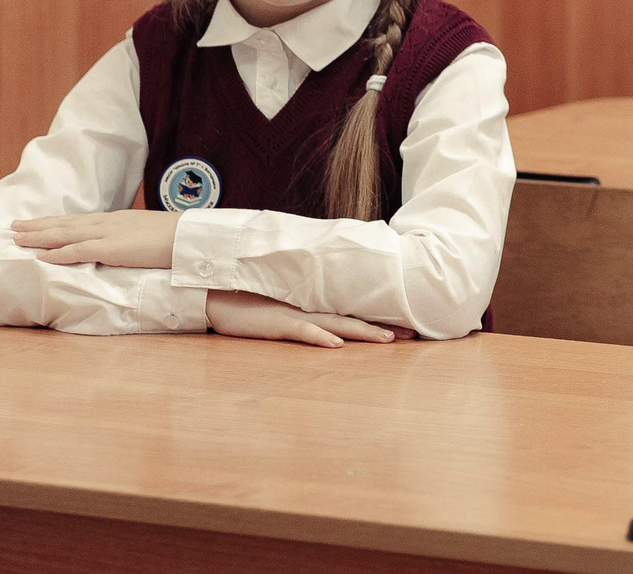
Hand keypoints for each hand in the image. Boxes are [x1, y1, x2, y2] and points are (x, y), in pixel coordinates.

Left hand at [11, 209, 179, 268]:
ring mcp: (108, 234)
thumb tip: (122, 247)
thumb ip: (130, 239)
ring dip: (40, 236)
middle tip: (14, 226)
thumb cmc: (174, 238)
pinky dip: (58, 253)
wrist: (190, 236)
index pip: (79, 220)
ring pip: (65, 234)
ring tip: (17, 238)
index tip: (37, 222)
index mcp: (117, 219)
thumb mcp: (147, 234)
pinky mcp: (112, 248)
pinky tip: (41, 257)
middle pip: (66, 223)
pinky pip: (78, 251)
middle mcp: (107, 222)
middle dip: (38, 225)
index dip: (55, 221)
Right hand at [206, 289, 396, 347]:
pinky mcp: (276, 323)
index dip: (382, 320)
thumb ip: (307, 306)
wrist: (218, 289)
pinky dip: (320, 336)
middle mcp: (312, 308)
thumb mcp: (284, 305)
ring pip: (336, 323)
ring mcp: (295, 314)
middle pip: (354, 318)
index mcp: (316, 305)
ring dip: (363, 332)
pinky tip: (337, 344)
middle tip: (414, 335)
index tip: (410, 327)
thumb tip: (330, 321)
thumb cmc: (251, 299)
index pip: (355, 313)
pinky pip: (302, 331)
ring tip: (388, 340)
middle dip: (384, 328)